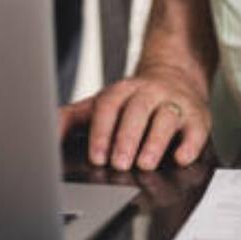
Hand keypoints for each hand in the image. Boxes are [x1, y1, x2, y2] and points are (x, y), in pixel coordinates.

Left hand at [59, 64, 211, 170]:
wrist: (175, 76)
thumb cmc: (131, 101)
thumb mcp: (100, 105)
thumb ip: (70, 118)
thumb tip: (43, 135)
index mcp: (123, 90)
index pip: (110, 104)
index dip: (102, 130)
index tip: (97, 156)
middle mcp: (149, 92)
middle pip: (138, 110)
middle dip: (127, 137)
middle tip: (119, 163)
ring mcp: (174, 102)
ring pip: (166, 117)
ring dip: (155, 141)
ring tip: (145, 163)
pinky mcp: (197, 117)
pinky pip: (195, 129)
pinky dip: (190, 145)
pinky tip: (181, 157)